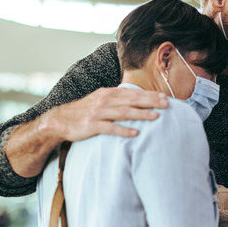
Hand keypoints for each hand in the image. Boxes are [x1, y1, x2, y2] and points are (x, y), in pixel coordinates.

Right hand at [47, 87, 168, 141]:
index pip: (134, 93)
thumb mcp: (102, 100)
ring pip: (123, 112)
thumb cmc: (85, 111)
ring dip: (141, 114)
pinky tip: (135, 133)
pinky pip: (110, 128)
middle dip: (150, 101)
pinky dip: (123, 130)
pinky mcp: (92, 125)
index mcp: (109, 94)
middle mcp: (105, 101)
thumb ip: (119, 99)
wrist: (60, 120)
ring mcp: (98, 113)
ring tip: (156, 117)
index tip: (165, 97)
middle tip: (167, 104)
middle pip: (132, 100)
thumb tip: (139, 100)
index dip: (150, 95)